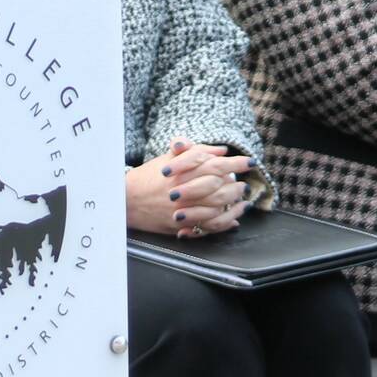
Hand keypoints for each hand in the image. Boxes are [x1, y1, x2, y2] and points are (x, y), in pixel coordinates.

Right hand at [125, 140, 253, 238]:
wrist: (126, 199)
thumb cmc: (149, 177)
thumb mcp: (169, 159)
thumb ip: (195, 152)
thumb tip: (221, 150)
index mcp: (183, 170)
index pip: (215, 163)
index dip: (236, 162)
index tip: (250, 162)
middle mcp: (185, 188)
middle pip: (219, 185)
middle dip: (235, 184)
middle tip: (244, 183)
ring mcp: (183, 207)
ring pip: (216, 205)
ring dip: (233, 202)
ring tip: (241, 199)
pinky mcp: (181, 224)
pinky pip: (208, 226)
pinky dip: (224, 223)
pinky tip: (234, 220)